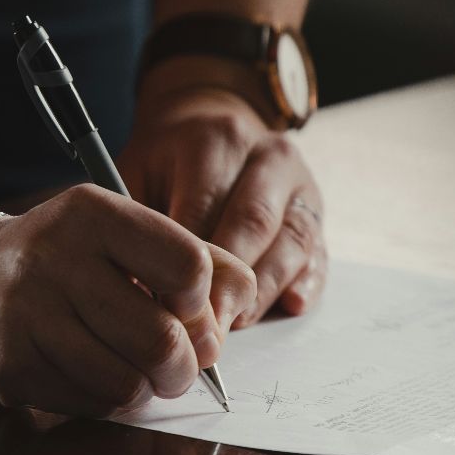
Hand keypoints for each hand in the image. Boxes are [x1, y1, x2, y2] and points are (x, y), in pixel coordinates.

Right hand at [0, 184, 256, 418]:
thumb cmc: (61, 261)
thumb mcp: (121, 235)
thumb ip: (196, 260)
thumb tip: (234, 316)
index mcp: (93, 214)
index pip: (188, 267)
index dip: (202, 303)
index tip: (186, 309)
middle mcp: (55, 258)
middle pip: (164, 340)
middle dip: (184, 367)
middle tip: (175, 365)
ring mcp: (27, 315)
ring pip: (129, 384)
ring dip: (144, 389)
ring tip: (132, 369)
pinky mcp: (11, 366)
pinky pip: (91, 405)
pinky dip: (106, 401)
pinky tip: (89, 374)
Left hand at [119, 80, 327, 326]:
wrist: (211, 126)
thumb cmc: (166, 163)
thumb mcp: (137, 172)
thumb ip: (137, 223)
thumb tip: (136, 288)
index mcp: (218, 139)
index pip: (205, 206)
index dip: (187, 262)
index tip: (167, 305)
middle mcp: (268, 156)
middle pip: (254, 224)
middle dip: (228, 282)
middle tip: (204, 327)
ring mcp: (300, 184)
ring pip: (292, 241)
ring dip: (264, 290)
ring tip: (235, 324)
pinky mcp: (317, 213)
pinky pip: (319, 253)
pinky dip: (307, 283)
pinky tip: (289, 305)